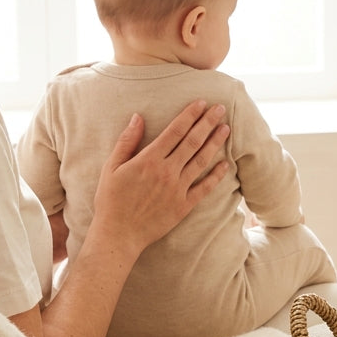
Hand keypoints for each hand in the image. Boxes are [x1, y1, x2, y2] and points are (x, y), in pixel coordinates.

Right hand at [91, 101, 229, 255]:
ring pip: (201, 161)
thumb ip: (126, 141)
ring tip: (225, 128)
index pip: (174, 131)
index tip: (201, 103)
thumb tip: (138, 117)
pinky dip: (216, 175)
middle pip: (192, 142)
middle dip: (207, 122)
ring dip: (215, 143)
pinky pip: (204, 188)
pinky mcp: (184, 206)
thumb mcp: (111, 167)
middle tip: (220, 108)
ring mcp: (177, 189)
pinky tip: (225, 164)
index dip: (189, 115)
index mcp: (148, 160)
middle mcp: (166, 172)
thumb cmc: (111, 200)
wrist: (118, 234)